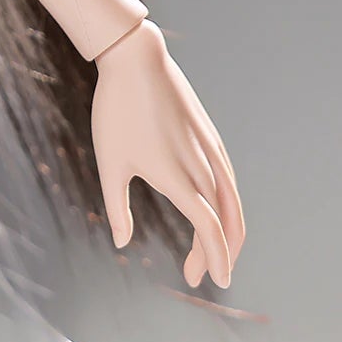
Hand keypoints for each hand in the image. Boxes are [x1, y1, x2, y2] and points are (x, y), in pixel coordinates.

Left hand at [90, 20, 245, 287]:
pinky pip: (228, 179)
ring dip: (228, 232)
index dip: (214, 258)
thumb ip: (116, 207)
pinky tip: (217, 213)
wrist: (135, 59)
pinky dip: (228, 205)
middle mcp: (200, 165)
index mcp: (176, 176)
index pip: (208, 228)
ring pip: (232, 201)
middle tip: (200, 275)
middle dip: (217, 253)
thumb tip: (120, 242)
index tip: (213, 282)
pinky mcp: (210, 136)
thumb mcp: (109, 162)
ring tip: (212, 252)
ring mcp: (209, 149)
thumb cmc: (115, 111)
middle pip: (223, 221)